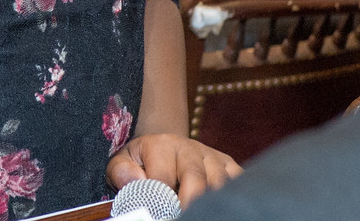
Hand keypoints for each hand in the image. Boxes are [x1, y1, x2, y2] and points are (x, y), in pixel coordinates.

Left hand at [106, 134, 240, 208]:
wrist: (162, 146)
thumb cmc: (141, 161)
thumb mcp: (122, 162)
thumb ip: (122, 171)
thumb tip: (136, 181)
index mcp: (162, 145)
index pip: (163, 177)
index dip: (160, 201)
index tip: (159, 213)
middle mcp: (190, 147)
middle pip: (196, 179)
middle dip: (188, 204)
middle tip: (181, 217)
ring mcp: (211, 156)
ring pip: (219, 182)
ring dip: (209, 202)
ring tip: (197, 212)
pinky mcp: (228, 164)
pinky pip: (237, 179)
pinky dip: (230, 193)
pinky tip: (217, 205)